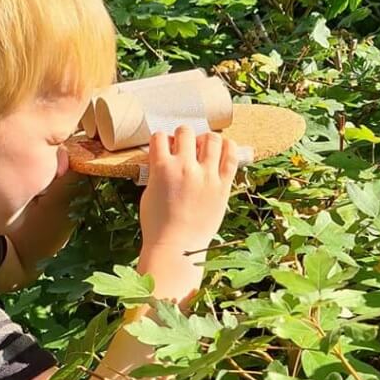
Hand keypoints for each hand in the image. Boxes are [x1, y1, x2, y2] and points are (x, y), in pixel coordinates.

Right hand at [139, 126, 239, 254]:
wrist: (176, 248)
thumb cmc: (158, 226)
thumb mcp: (148, 194)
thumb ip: (157, 172)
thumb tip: (164, 160)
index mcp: (162, 168)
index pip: (160, 137)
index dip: (162, 141)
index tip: (165, 148)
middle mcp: (185, 167)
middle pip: (185, 132)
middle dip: (182, 137)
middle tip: (185, 148)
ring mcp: (206, 176)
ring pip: (211, 139)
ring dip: (205, 140)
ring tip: (204, 149)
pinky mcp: (223, 186)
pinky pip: (231, 156)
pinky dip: (228, 148)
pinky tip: (223, 149)